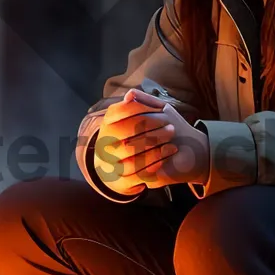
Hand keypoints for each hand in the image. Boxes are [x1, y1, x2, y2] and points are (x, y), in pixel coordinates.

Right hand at [95, 89, 209, 191]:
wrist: (127, 169)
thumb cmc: (136, 138)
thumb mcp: (137, 120)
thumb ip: (136, 105)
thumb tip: (131, 94)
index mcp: (106, 124)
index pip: (119, 110)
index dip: (141, 108)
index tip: (161, 108)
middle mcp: (103, 143)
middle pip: (125, 131)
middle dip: (151, 127)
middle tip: (171, 127)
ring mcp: (109, 163)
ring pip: (130, 152)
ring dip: (155, 146)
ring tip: (171, 142)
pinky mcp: (120, 181)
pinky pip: (137, 172)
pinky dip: (154, 162)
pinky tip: (166, 155)